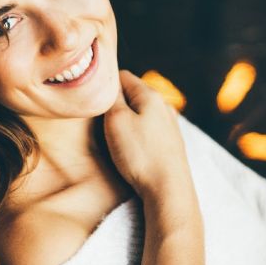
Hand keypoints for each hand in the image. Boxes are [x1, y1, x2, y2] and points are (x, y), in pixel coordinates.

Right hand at [103, 70, 192, 200]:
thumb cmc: (140, 155)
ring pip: (141, 112)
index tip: (94, 101)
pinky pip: (148, 128)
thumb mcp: (116, 121)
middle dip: (116, 104)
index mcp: (151, 95)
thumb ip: (112, 98)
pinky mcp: (171, 142)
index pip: (122, 76)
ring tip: (115, 137)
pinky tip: (132, 149)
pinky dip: (137, 133)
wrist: (168, 189)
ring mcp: (170, 124)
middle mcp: (164, 105)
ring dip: (126, 120)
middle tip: (101, 121)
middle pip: (133, 94)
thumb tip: (110, 84)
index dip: (105, 86)